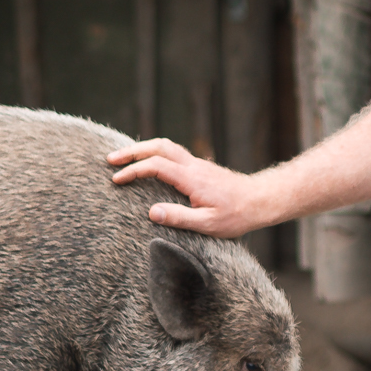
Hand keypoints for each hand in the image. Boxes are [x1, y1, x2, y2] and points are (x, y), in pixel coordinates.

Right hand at [106, 137, 268, 235]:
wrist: (260, 201)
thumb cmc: (236, 216)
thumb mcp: (208, 224)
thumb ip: (180, 218)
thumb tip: (152, 212)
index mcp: (192, 178)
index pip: (156, 166)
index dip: (134, 171)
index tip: (116, 180)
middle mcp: (193, 166)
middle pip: (158, 146)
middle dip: (132, 151)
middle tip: (110, 159)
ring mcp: (196, 164)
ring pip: (166, 145)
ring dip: (143, 148)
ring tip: (123, 158)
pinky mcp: (199, 167)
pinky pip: (173, 152)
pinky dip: (155, 152)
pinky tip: (147, 163)